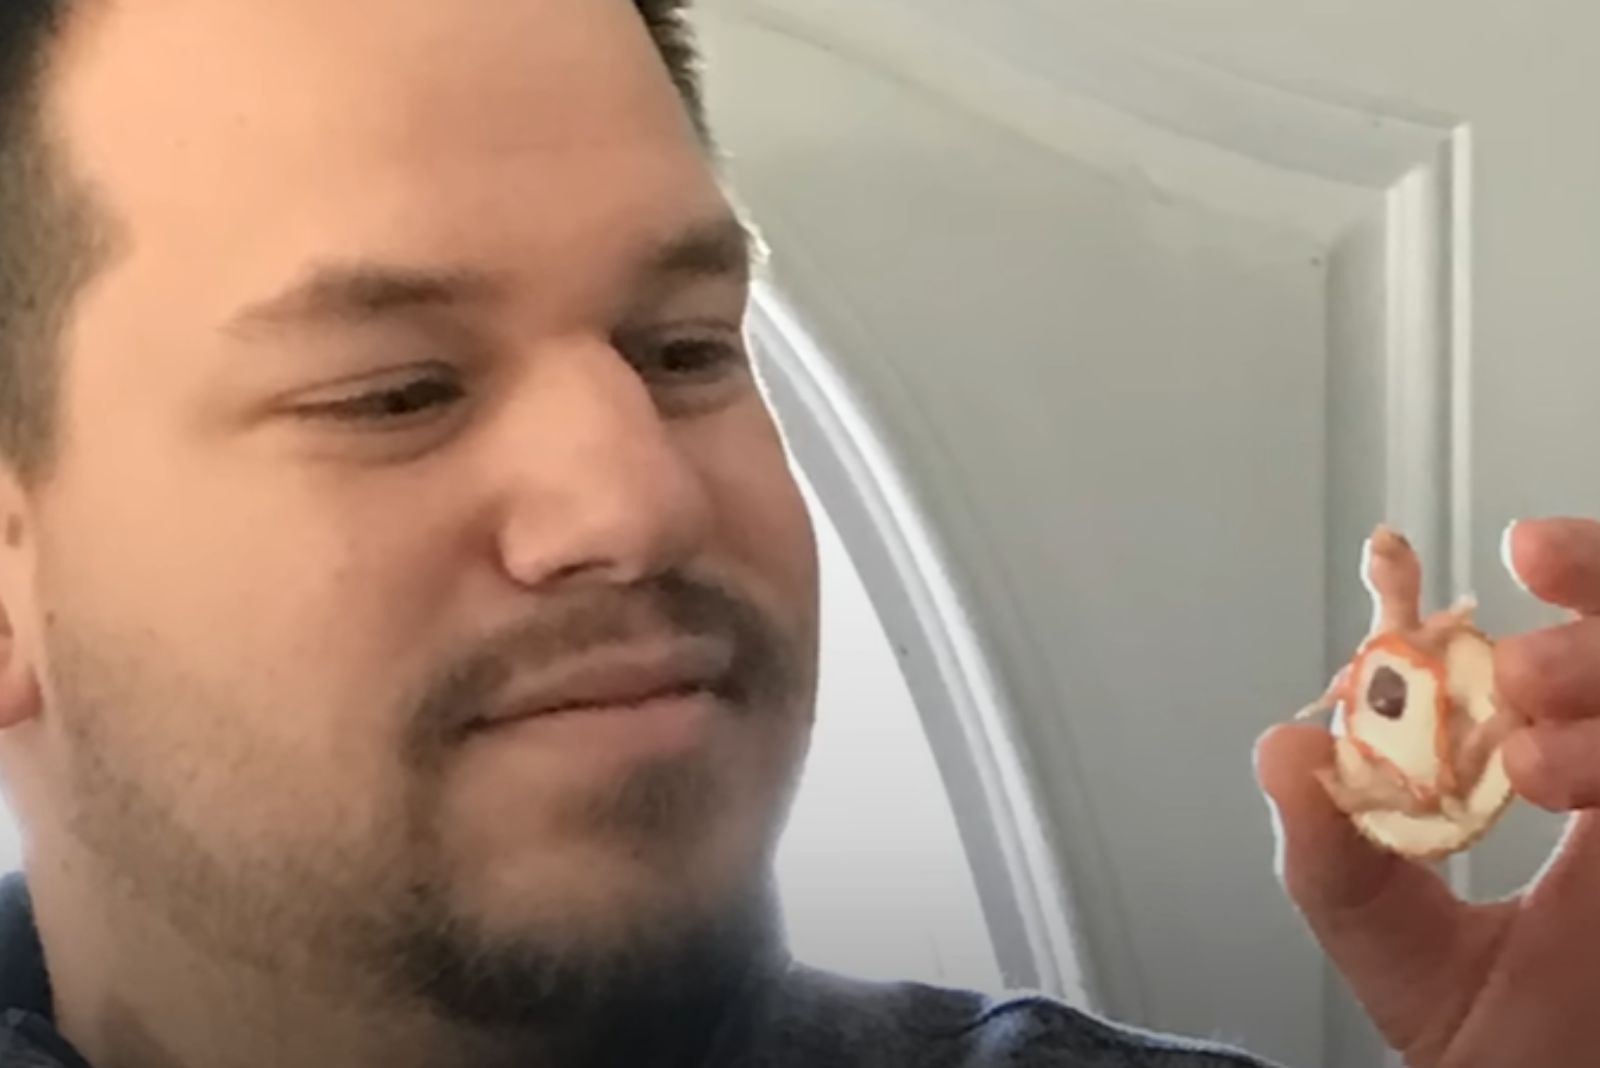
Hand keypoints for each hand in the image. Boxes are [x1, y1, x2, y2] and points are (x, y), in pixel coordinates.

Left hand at [1255, 516, 1599, 1067]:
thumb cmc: (1489, 1043)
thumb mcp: (1385, 933)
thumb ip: (1329, 848)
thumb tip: (1282, 747)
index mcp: (1557, 770)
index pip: (1535, 647)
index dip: (1464, 590)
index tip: (1391, 554)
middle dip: (1593, 587)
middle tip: (1507, 634)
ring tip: (1524, 689)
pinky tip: (1549, 770)